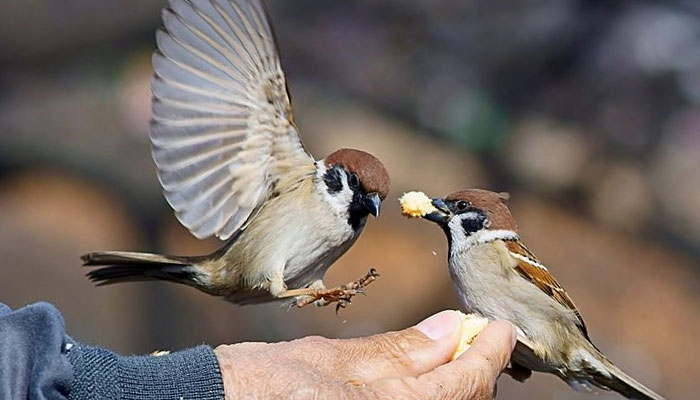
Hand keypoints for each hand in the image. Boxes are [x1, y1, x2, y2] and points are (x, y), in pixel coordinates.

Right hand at [214, 311, 515, 398]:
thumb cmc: (256, 384)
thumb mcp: (325, 358)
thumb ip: (397, 351)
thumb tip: (451, 329)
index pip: (464, 385)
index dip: (489, 353)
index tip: (500, 327)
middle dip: (476, 373)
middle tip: (476, 338)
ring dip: (457, 387)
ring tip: (451, 355)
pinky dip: (429, 397)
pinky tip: (418, 378)